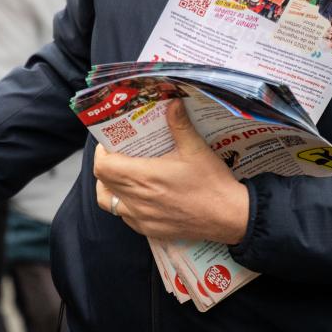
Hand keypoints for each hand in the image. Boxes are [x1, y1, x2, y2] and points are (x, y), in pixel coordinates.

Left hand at [94, 100, 249, 244]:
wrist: (229, 216)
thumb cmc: (212, 183)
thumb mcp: (196, 148)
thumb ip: (179, 124)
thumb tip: (172, 101)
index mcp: (144, 178)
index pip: (103, 167)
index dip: (101, 153)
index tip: (110, 144)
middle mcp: (138, 200)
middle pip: (103, 182)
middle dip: (106, 166)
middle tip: (118, 154)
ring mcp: (142, 218)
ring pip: (109, 202)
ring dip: (110, 187)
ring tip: (124, 175)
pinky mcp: (150, 230)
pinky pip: (125, 217)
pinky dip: (124, 204)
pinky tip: (140, 195)